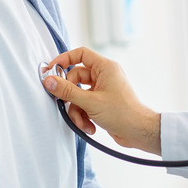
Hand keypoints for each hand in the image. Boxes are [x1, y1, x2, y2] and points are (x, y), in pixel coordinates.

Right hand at [44, 47, 161, 154]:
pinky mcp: (102, 102)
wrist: (138, 132)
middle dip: (70, 96)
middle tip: (65, 104)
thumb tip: (49, 81)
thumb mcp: (90, 102)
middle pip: (76, 78)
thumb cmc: (123, 113)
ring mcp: (103, 89)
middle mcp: (104, 76)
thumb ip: (67, 91)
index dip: (65, 60)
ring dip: (77, 111)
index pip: (81, 54)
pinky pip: (85, 105)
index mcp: (105, 67)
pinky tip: (89, 126)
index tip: (51, 69)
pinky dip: (84, 116)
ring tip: (82, 122)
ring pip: (79, 95)